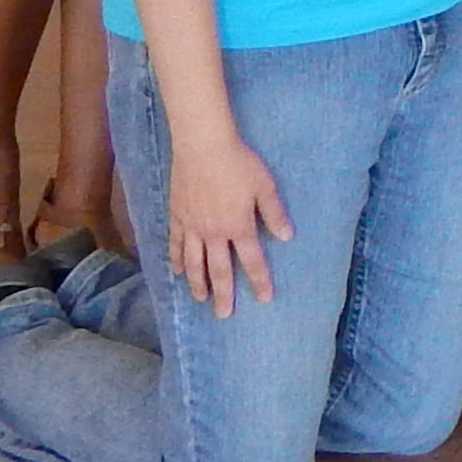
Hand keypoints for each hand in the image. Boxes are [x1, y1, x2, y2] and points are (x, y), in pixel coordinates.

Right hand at [168, 130, 291, 316]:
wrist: (203, 147)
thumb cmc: (239, 163)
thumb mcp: (265, 186)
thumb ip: (274, 213)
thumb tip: (287, 237)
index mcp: (239, 226)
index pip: (252, 260)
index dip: (259, 280)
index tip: (264, 298)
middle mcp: (214, 232)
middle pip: (219, 269)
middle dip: (223, 294)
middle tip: (223, 314)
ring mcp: (192, 226)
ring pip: (193, 262)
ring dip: (197, 282)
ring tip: (200, 298)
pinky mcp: (177, 216)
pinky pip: (174, 244)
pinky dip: (175, 260)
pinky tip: (176, 271)